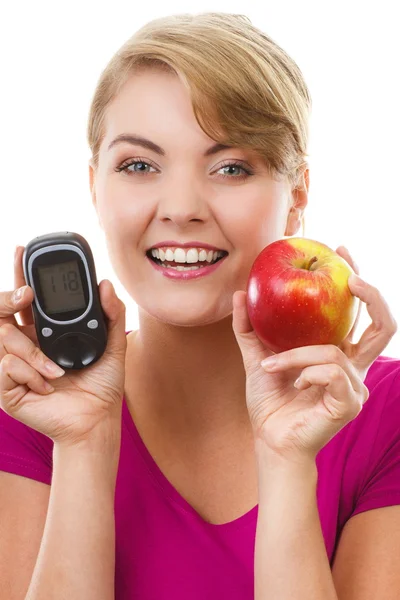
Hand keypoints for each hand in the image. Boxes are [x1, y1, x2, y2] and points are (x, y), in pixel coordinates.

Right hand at [0, 246, 126, 446]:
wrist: (96, 420)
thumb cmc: (102, 385)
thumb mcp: (114, 345)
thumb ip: (112, 314)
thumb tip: (106, 284)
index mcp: (44, 333)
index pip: (26, 300)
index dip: (21, 275)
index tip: (22, 251)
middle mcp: (25, 346)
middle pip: (2, 312)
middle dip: (8, 298)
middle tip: (26, 294)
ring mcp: (14, 367)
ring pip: (4, 338)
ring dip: (33, 352)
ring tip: (57, 371)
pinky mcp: (8, 389)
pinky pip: (7, 367)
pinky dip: (32, 374)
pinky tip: (49, 387)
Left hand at [232, 246, 397, 461]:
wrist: (269, 439)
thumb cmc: (270, 401)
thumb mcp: (256, 357)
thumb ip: (249, 328)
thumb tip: (240, 293)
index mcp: (337, 353)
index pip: (358, 313)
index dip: (355, 280)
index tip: (337, 251)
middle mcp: (353, 367)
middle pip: (383, 325)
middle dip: (371, 294)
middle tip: (348, 276)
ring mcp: (355, 386)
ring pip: (335, 351)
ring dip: (296, 354)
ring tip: (271, 365)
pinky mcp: (349, 403)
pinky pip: (330, 372)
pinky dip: (304, 371)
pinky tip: (293, 385)